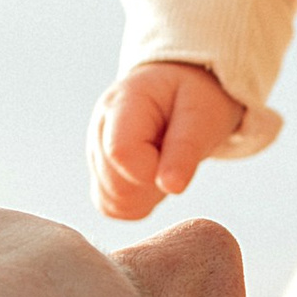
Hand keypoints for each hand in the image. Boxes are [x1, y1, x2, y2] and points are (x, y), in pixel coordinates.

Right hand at [88, 60, 244, 219]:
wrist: (180, 90)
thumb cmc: (194, 97)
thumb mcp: (201, 114)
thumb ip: (185, 149)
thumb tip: (171, 187)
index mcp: (121, 104)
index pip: (119, 153)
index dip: (152, 171)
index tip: (175, 159)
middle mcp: (99, 128)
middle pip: (114, 184)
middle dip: (153, 184)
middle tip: (174, 158)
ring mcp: (95, 151)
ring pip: (112, 200)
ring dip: (148, 193)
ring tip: (164, 162)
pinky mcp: (100, 172)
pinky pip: (113, 206)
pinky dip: (139, 201)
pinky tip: (153, 176)